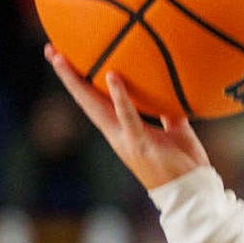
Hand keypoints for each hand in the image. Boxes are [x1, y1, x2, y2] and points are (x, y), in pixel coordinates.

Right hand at [46, 45, 210, 190]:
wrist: (192, 192)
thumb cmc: (185, 164)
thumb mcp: (176, 131)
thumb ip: (168, 113)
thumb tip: (171, 91)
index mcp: (122, 129)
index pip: (95, 100)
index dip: (80, 80)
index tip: (65, 57)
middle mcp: (117, 133)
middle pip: (85, 99)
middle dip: (67, 75)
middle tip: (51, 50)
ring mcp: (125, 139)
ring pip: (95, 106)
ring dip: (77, 81)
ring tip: (62, 58)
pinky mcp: (139, 143)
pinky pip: (127, 116)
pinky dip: (119, 96)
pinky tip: (112, 76)